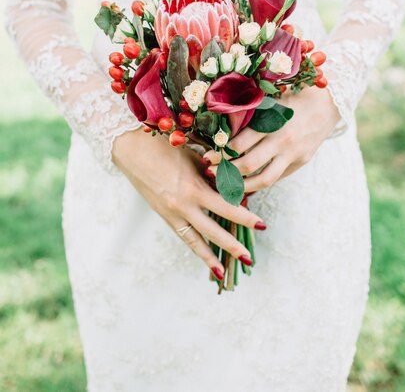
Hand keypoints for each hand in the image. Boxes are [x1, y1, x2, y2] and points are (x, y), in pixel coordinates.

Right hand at [112, 127, 265, 279]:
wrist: (131, 147)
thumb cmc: (165, 145)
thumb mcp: (194, 158)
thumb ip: (213, 175)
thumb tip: (232, 187)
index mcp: (194, 187)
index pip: (226, 207)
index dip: (245, 217)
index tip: (261, 224)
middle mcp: (183, 205)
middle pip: (213, 230)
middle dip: (232, 245)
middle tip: (249, 258)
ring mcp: (172, 212)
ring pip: (196, 240)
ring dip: (212, 256)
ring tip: (224, 271)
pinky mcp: (163, 215)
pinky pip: (183, 236)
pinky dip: (195, 249)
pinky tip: (204, 260)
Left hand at [204, 87, 340, 192]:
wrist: (327, 103)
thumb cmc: (292, 96)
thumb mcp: (270, 100)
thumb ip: (250, 114)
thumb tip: (222, 128)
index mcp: (271, 121)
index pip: (240, 144)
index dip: (220, 153)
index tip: (207, 156)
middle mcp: (282, 140)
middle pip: (248, 164)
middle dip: (226, 171)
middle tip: (210, 172)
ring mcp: (293, 154)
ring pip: (264, 179)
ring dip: (242, 185)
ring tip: (226, 185)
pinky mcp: (301, 161)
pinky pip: (277, 177)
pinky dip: (260, 183)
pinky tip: (246, 184)